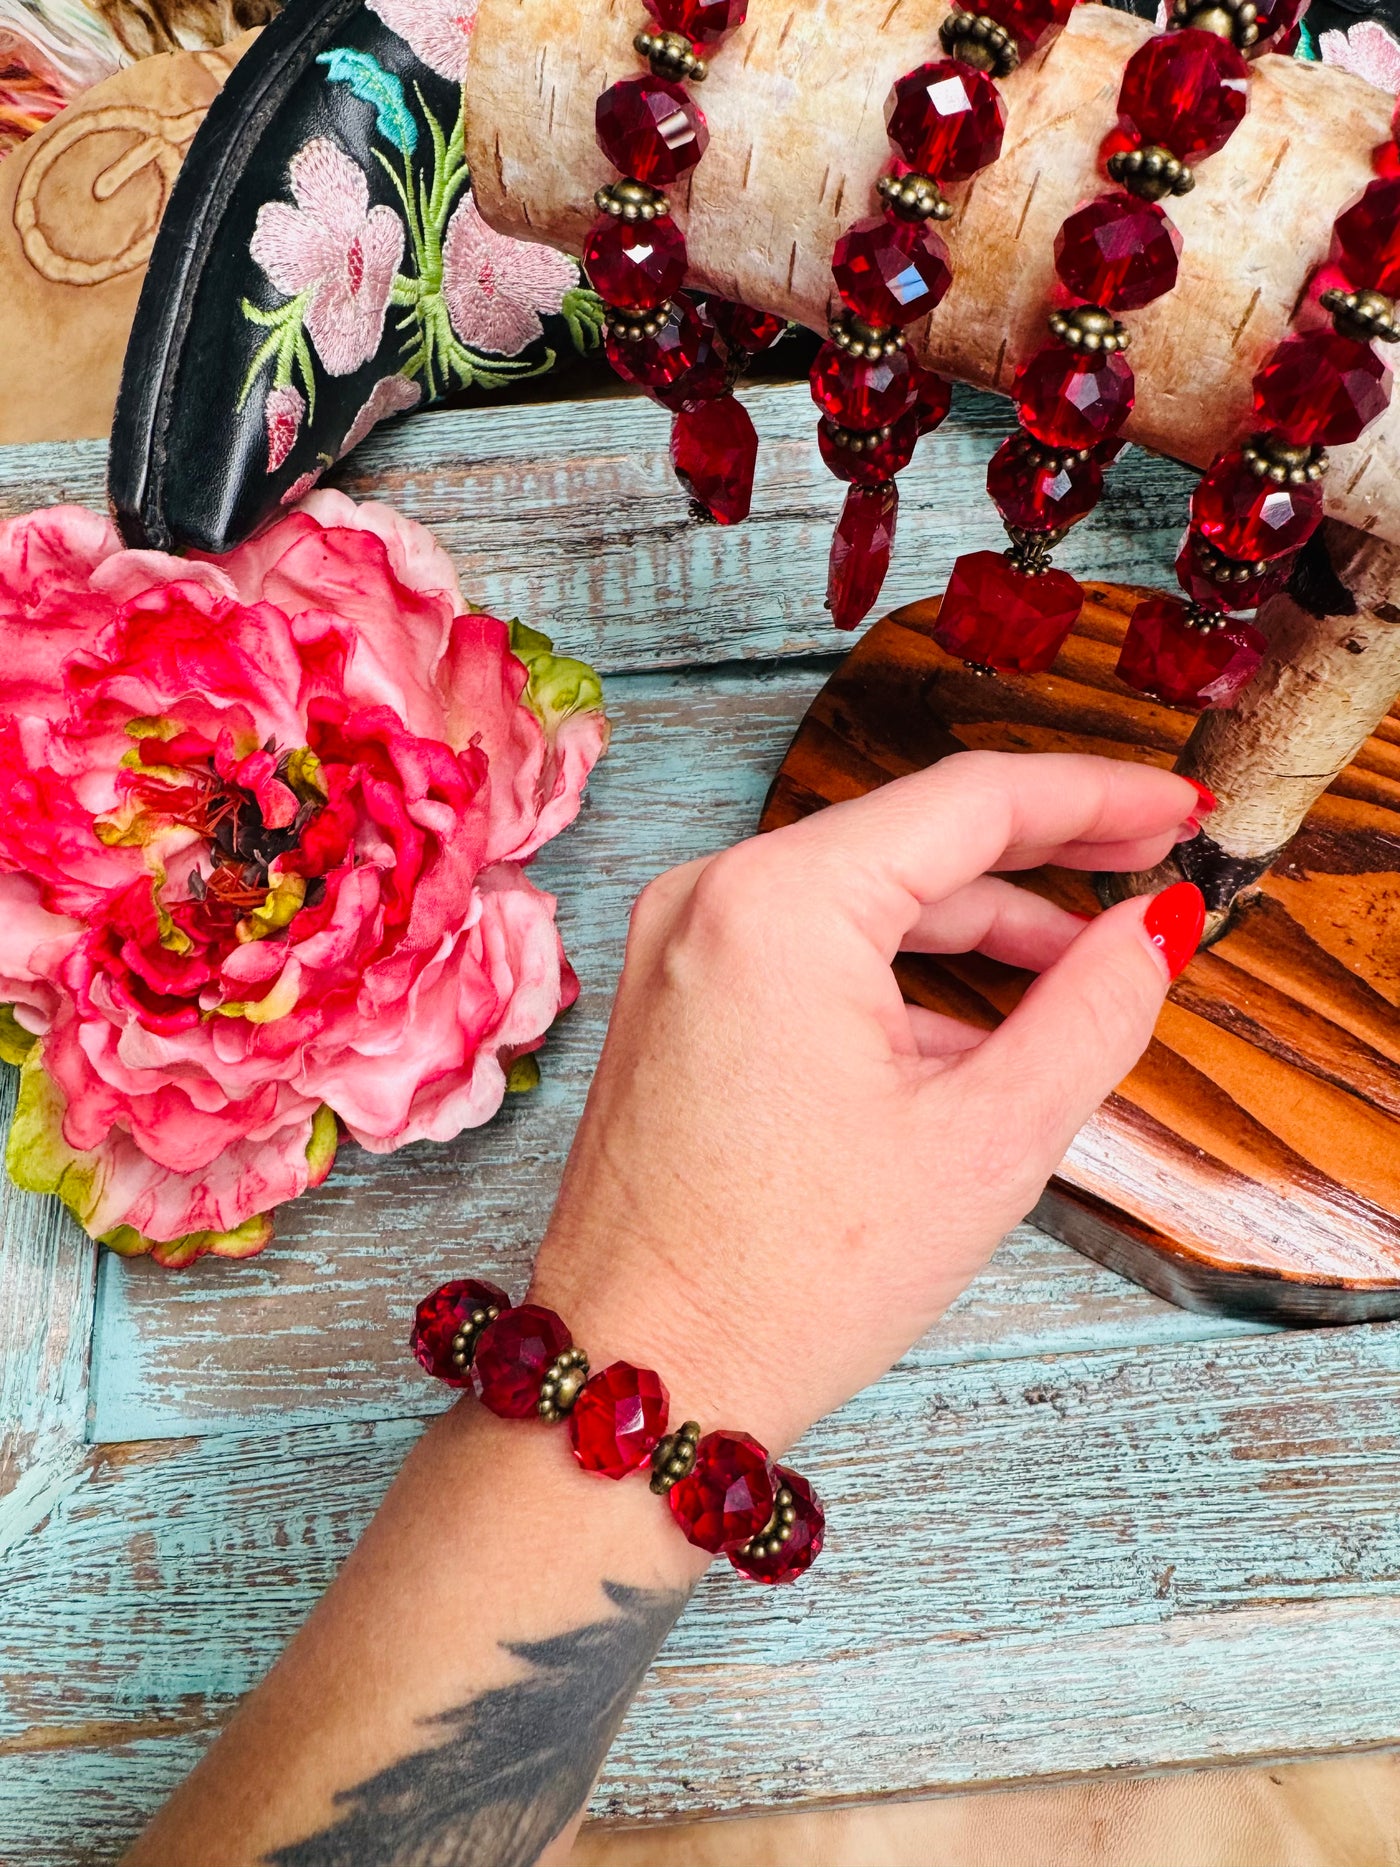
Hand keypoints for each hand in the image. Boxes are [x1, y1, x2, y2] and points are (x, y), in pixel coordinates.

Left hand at [531, 751, 1206, 1454]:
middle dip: (1040, 856)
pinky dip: (896, 977)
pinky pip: (806, 951)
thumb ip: (1092, 1010)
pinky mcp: (672, 1000)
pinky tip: (973, 1031)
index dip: (1094, 793)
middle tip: (1150, 857)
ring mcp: (679, 947)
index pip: (971, 802)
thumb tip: (1156, 926)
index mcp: (780, 904)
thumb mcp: (987, 1143)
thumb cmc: (789, 1280)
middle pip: (912, 840)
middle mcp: (710, 896)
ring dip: (973, 925)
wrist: (640, 1378)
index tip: (1177, 799)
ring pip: (862, 898)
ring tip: (1080, 965)